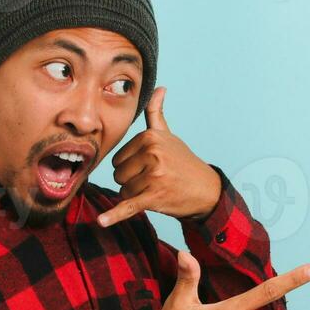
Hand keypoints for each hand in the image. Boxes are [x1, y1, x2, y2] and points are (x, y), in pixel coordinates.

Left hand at [98, 87, 221, 227]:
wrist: (206, 190)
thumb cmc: (182, 162)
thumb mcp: (168, 136)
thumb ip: (156, 113)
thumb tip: (160, 88)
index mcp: (150, 138)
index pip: (117, 159)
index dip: (130, 168)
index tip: (149, 168)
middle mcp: (152, 154)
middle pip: (118, 175)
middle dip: (131, 182)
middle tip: (153, 180)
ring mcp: (153, 176)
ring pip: (123, 191)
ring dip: (136, 195)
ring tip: (157, 189)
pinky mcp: (154, 197)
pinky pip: (128, 207)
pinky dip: (114, 216)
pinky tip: (102, 221)